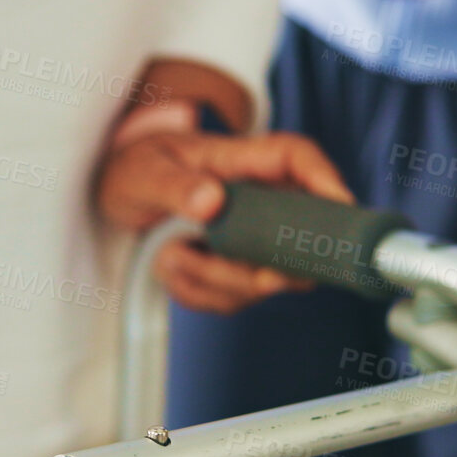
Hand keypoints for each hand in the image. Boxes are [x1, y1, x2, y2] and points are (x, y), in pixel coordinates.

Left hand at [97, 100, 353, 313]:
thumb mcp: (144, 171)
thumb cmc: (135, 169)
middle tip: (229, 268)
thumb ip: (174, 185)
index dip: (325, 179)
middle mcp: (258, 200)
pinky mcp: (236, 269)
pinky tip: (171, 268)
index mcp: (242, 161)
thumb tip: (211, 201)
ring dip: (213, 281)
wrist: (117, 197)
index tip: (340, 207)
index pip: (297, 158)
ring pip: (265, 279)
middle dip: (267, 265)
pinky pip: (232, 298)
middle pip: (300, 236)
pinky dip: (197, 293)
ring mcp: (251, 238)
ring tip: (168, 255)